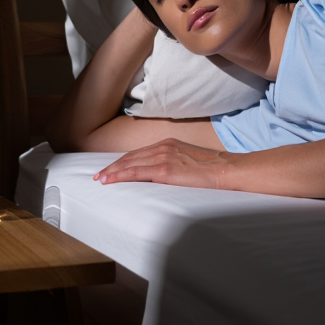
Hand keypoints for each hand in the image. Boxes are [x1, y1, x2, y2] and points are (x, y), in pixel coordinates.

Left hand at [94, 138, 231, 188]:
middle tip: (98, 176)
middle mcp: (162, 147)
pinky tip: (110, 181)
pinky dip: (119, 176)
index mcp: (167, 144)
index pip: (138, 153)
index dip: (122, 161)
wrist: (226, 169)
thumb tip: (164, 176)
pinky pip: (135, 172)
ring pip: (129, 163)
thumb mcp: (188, 161)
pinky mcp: (164, 169)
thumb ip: (174, 164)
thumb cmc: (212, 170)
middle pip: (130, 157)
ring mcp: (162, 157)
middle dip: (112, 166)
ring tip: (100, 180)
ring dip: (112, 172)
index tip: (111, 169)